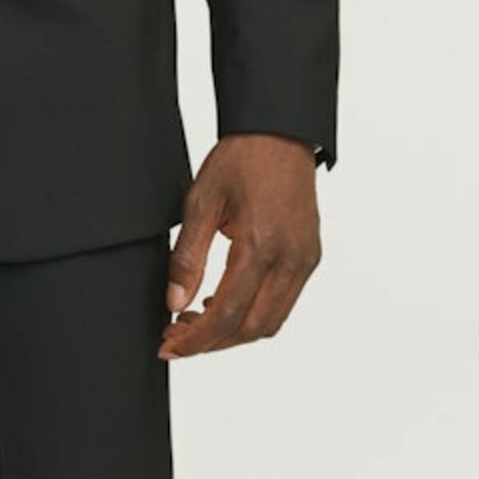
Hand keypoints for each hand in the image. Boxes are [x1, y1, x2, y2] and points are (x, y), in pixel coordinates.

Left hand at [157, 133, 321, 359]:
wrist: (279, 133)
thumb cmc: (240, 159)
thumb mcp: (200, 202)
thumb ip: (187, 257)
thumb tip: (174, 303)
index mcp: (261, 246)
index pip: (226, 315)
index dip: (196, 339)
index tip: (170, 346)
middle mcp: (290, 260)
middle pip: (251, 328)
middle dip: (211, 342)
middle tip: (176, 338)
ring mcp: (304, 261)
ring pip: (270, 322)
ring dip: (233, 332)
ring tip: (195, 322)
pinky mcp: (309, 257)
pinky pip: (283, 302)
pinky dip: (253, 314)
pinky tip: (223, 303)